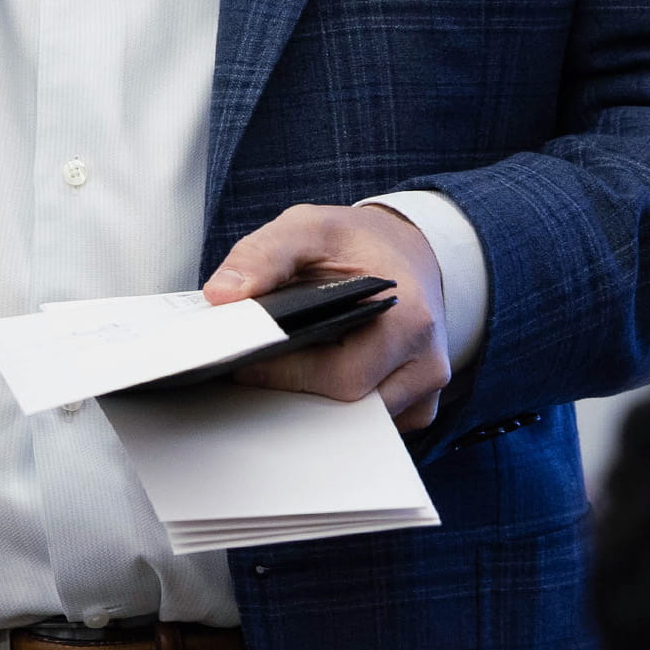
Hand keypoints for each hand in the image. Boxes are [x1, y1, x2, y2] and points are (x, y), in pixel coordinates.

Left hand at [206, 203, 450, 431]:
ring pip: (356, 422)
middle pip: (347, 407)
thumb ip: (264, 255)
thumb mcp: (309, 227)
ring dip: (313, 401)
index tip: (243, 361)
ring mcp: (423, 392)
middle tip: (252, 364)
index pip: (341, 377)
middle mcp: (425, 364)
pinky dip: (334, 407)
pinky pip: (366, 423)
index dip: (284, 374)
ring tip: (281, 366)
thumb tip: (223, 295)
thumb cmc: (360, 243)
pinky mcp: (414, 406)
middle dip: (293, 389)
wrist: (405, 251)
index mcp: (409, 320)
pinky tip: (308, 377)